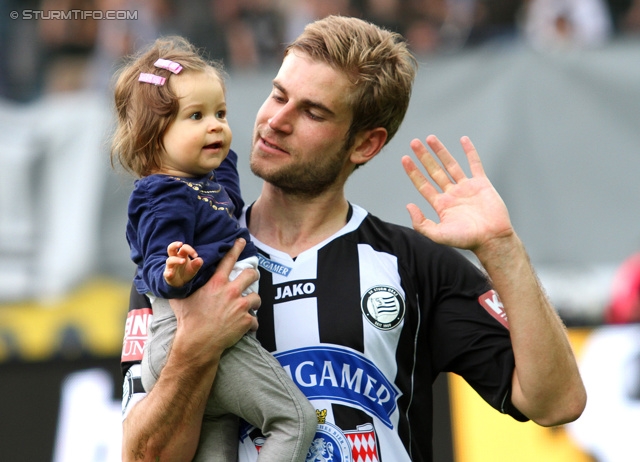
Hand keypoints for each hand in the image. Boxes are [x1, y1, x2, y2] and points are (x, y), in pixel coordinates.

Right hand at [164, 242, 202, 286]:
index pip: (184, 248)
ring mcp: (170, 266)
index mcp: (181, 255)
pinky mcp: (168, 275)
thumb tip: (199, 259)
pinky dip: (168, 273)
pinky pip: (166, 273)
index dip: (190, 249)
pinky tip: (170, 274)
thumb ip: (197, 264)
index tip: (196, 255)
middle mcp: (174, 258)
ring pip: (169, 260)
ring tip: (183, 261)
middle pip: (171, 248)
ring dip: (176, 260)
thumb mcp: (194, 268)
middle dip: (174, 245)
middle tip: (181, 244)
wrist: (180, 283)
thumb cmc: (187, 271)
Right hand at [169, 238, 260, 356]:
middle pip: (251, 274)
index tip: (242, 241)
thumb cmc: (188, 321)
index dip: (236, 248)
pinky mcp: (246, 321)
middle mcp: (231, 292)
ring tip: (248, 307)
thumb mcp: (181, 299)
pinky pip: (255, 320)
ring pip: (256, 297)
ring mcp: (240, 306)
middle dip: (253, 275)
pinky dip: (251, 324)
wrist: (197, 343)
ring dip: (253, 302)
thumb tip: (170, 278)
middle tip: (252, 277)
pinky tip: (246, 327)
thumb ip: (181, 287)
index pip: (229, 260)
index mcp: (216, 283)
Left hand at [401, 135, 512, 251]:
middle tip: (413, 143)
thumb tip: (408, 206)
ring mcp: (466, 188)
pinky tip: (463, 139)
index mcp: (441, 205)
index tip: (404, 159)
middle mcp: (452, 194)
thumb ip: (421, 224)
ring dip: (441, 151)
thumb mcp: (438, 235)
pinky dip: (469, 151)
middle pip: (434, 171)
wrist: (492, 239)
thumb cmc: (467, 240)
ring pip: (451, 165)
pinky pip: (474, 164)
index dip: (413, 172)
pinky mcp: (482, 184)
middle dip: (424, 157)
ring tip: (430, 138)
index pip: (423, 184)